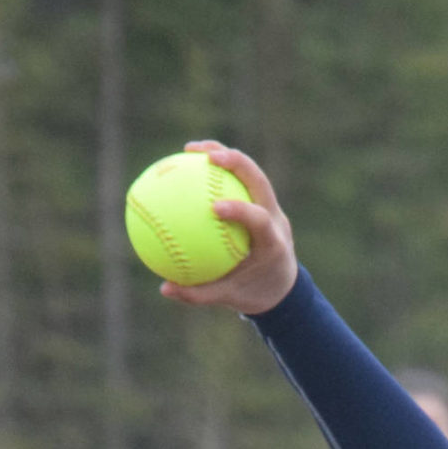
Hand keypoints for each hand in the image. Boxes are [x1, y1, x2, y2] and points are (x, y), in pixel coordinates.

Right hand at [157, 140, 298, 316]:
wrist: (283, 288)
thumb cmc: (254, 293)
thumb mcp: (229, 299)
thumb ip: (199, 294)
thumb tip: (164, 289)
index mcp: (274, 244)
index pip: (260, 220)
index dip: (241, 210)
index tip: (215, 207)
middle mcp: (277, 219)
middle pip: (260, 180)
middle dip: (236, 162)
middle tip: (206, 155)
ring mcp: (272, 207)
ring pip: (251, 172)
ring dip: (224, 154)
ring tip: (191, 149)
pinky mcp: (264, 201)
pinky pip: (240, 179)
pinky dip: (218, 170)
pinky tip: (189, 165)